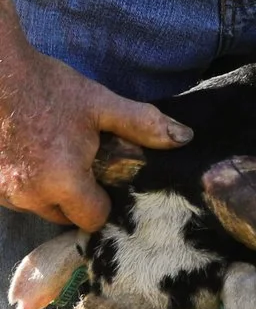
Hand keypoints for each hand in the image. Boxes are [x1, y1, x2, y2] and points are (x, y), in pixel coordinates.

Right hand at [0, 39, 189, 229]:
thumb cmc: (49, 89)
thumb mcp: (102, 104)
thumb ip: (143, 125)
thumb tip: (185, 138)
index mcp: (62, 182)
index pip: (92, 219)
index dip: (105, 203)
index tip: (109, 180)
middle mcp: (29, 196)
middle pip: (64, 216)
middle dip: (78, 199)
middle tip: (86, 166)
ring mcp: (2, 192)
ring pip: (38, 206)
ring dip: (50, 191)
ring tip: (58, 155)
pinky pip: (16, 195)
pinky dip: (27, 182)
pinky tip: (33, 154)